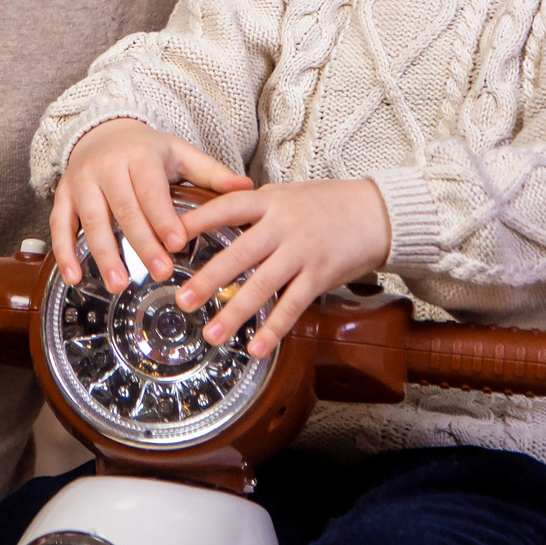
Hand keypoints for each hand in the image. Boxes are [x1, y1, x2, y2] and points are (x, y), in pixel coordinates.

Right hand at [50, 118, 249, 291]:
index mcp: (139, 156)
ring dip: (104, 254)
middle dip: (141, 243)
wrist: (100, 131)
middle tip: (160, 271)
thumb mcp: (179, 153)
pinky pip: (60, 225)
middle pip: (124, 209)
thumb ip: (212, 173)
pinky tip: (75, 278)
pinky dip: (64, 252)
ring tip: (119, 283)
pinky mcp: (63, 196)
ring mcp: (82, 183)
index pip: (151, 190)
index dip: (163, 217)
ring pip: (91, 221)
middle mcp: (107, 168)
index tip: (178, 243)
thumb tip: (248, 188)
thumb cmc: (146, 150)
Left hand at [169, 179, 389, 356]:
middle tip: (183, 300)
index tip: (169, 238)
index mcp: (269, 202)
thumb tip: (213, 224)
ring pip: (263, 285)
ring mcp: (302, 252)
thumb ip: (253, 211)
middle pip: (239, 254)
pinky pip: (293, 306)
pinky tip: (257, 348)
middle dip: (209, 279)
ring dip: (235, 312)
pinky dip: (274, 329)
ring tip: (212, 333)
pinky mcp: (320, 276)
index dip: (197, 222)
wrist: (376, 213)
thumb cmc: (326, 205)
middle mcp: (283, 226)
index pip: (226, 208)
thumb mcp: (285, 196)